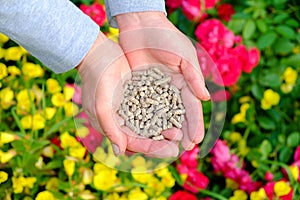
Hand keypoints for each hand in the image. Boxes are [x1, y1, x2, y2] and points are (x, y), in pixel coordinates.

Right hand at [77, 32, 178, 157]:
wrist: (98, 54)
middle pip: (145, 135)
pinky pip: (153, 105)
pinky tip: (177, 112)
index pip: (135, 143)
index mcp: (113, 126)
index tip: (171, 151)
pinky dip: (164, 110)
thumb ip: (110, 128)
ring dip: (165, 127)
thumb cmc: (96, 80)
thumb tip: (120, 153)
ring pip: (151, 121)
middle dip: (162, 140)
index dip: (153, 148)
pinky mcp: (139, 94)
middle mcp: (123, 119)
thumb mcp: (101, 105)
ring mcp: (132, 107)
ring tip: (180, 129)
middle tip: (180, 141)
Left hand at [116, 12, 209, 149]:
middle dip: (181, 132)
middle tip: (182, 149)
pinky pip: (142, 106)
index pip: (192, 108)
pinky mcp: (139, 88)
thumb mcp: (183, 55)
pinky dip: (145, 120)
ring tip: (165, 146)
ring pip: (160, 114)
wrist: (141, 25)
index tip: (197, 140)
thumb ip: (193, 76)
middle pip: (177, 115)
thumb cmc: (165, 37)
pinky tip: (145, 133)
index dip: (196, 124)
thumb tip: (204, 98)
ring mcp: (154, 90)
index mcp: (185, 82)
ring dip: (163, 130)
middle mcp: (171, 89)